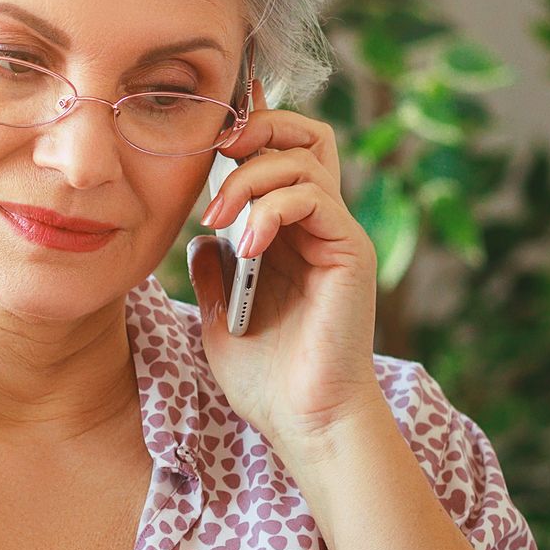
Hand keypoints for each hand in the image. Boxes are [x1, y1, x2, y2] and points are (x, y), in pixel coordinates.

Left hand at [182, 76, 386, 453]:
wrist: (305, 421)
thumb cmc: (267, 381)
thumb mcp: (219, 318)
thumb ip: (212, 273)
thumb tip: (199, 238)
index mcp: (287, 235)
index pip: (279, 157)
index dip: (249, 130)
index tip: (207, 134)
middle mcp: (318, 226)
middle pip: (306, 134)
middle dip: (257, 128)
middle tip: (215, 156)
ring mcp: (337, 235)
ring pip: (302, 159)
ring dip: (249, 179)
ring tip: (218, 219)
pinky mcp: (350, 251)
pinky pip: (313, 197)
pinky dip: (273, 209)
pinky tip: (248, 246)